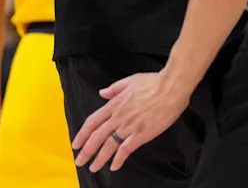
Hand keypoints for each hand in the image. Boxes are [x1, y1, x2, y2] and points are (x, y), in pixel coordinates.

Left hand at [72, 72, 187, 172]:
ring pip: (108, 146)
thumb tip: (102, 93)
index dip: (82, 134)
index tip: (76, 144)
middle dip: (86, 151)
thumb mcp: (131, 80)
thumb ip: (114, 88)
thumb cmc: (154, 82)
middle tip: (80, 161)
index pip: (93, 121)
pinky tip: (114, 166)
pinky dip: (118, 159)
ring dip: (99, 158)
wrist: (172, 86)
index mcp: (115, 103)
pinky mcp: (141, 134)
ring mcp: (129, 126)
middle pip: (96, 137)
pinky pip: (125, 149)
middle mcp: (119, 116)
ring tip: (94, 168)